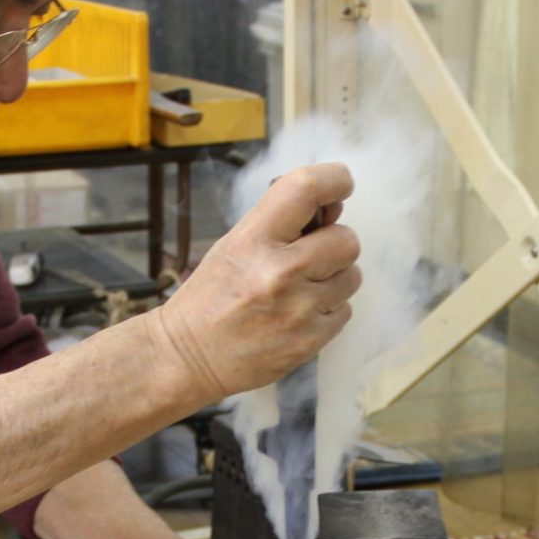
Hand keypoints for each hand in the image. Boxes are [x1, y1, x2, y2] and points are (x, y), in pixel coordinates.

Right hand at [151, 163, 361, 401]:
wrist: (187, 358)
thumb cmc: (210, 298)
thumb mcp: (232, 246)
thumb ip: (279, 225)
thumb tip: (332, 207)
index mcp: (253, 240)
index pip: (307, 188)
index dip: (334, 180)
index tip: (340, 185)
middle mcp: (279, 272)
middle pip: (346, 239)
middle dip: (335, 243)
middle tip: (311, 255)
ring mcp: (297, 310)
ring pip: (352, 276)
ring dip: (334, 278)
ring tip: (301, 288)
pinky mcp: (309, 342)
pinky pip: (344, 311)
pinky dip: (328, 311)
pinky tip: (298, 314)